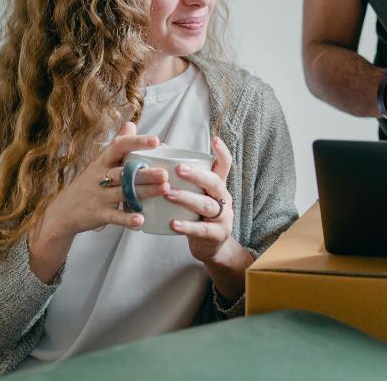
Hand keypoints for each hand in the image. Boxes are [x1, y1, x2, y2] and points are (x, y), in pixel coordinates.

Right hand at [44, 122, 169, 236]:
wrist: (63, 211)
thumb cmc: (88, 184)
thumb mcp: (100, 162)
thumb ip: (117, 145)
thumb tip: (131, 124)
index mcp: (103, 161)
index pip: (119, 146)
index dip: (137, 142)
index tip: (156, 140)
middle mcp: (101, 177)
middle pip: (124, 172)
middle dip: (145, 173)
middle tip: (165, 173)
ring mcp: (100, 196)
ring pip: (124, 193)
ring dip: (145, 192)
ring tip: (164, 189)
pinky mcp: (99, 214)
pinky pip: (115, 217)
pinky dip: (127, 219)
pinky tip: (141, 219)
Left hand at [166, 135, 236, 261]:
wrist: (209, 247)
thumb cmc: (197, 214)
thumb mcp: (195, 194)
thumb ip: (183, 176)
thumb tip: (161, 147)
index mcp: (218, 186)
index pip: (225, 165)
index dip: (222, 152)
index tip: (214, 139)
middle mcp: (224, 198)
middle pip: (215, 183)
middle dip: (197, 175)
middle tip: (178, 169)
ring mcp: (223, 217)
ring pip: (207, 205)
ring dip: (187, 198)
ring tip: (168, 193)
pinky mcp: (217, 235)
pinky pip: (202, 229)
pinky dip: (187, 226)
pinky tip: (172, 223)